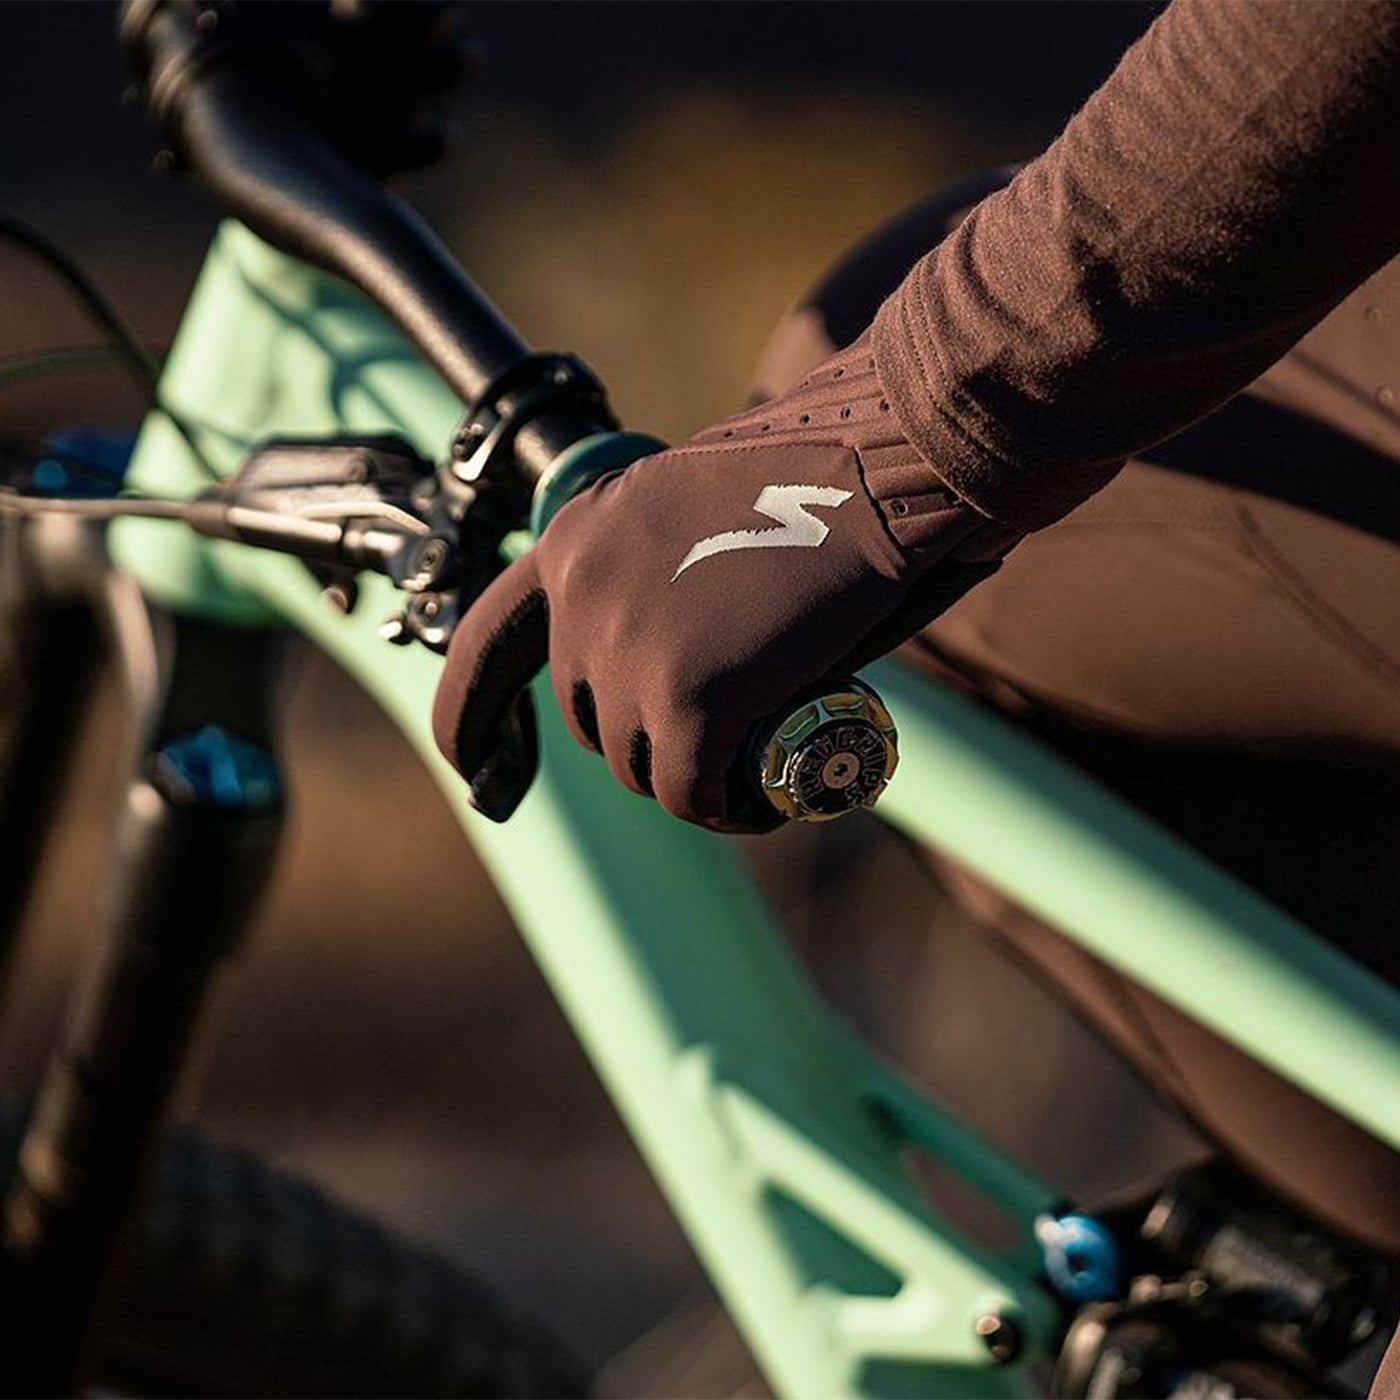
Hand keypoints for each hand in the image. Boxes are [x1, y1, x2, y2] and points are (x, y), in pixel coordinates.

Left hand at [432, 336, 1020, 830]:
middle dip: (647, 741)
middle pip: (590, 719)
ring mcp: (629, 650)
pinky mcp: (689, 700)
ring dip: (692, 779)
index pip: (484, 644)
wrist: (890, 455)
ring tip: (760, 769)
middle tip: (723, 740)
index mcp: (575, 539)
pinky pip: (690, 794)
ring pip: (639, 766)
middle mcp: (581, 595)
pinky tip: (770, 806)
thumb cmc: (823, 476)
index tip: (470, 769)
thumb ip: (655, 579)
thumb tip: (666, 661)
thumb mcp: (695, 515)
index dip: (468, 717)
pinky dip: (728, 811)